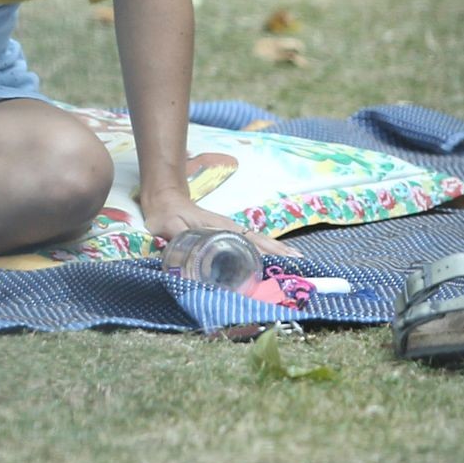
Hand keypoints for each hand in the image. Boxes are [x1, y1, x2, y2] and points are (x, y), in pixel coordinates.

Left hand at [144, 196, 301, 259]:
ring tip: (295, 260)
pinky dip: (265, 249)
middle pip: (259, 239)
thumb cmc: (167, 215)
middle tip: (299, 263)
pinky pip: (250, 241)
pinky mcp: (226, 233)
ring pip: (258, 240)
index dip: (265, 250)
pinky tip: (273, 257)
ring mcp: (229, 230)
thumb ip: (177, 238)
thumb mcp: (169, 227)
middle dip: (279, 251)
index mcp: (220, 227)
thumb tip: (183, 259)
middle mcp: (229, 227)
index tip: (282, 260)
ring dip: (276, 249)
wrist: (164, 199)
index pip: (248, 239)